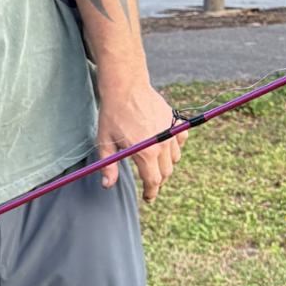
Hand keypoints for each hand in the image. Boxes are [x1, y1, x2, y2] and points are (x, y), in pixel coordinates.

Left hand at [96, 77, 186, 200]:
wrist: (126, 87)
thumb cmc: (112, 115)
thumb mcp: (105, 142)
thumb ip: (108, 166)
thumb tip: (107, 185)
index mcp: (145, 152)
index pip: (153, 181)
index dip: (151, 192)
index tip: (148, 198)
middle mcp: (162, 144)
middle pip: (165, 172)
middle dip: (157, 181)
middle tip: (148, 183)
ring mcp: (170, 132)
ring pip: (175, 158)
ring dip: (165, 165)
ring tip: (153, 164)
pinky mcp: (175, 122)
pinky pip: (181, 141)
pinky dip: (175, 147)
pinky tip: (164, 146)